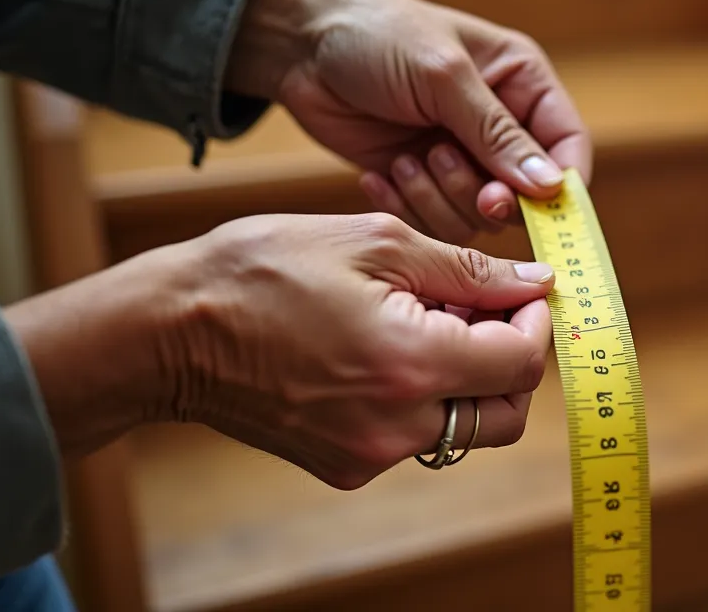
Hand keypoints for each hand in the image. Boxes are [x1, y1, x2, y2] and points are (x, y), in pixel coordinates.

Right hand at [6, 213, 554, 489]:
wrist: (170, 332)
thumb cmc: (263, 270)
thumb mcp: (375, 243)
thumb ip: (467, 268)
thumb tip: (534, 283)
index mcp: (413, 362)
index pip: (522, 364)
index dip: (537, 323)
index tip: (524, 293)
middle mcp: (398, 424)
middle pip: (506, 414)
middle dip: (512, 361)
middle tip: (485, 310)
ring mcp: (370, 453)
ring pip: (462, 428)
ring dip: (466, 377)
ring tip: (423, 320)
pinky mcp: (344, 464)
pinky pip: (413, 437)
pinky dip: (421, 396)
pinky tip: (384, 348)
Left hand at [225, 0, 592, 244]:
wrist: (299, 44)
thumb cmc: (377, 35)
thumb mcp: (443, 77)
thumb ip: (498, 135)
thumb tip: (550, 186)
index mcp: (521, 84)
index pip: (568, 146)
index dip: (561, 185)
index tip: (539, 210)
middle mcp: (497, 126)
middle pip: (523, 194)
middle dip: (484, 193)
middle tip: (447, 167)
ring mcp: (458, 157)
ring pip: (477, 217)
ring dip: (439, 195)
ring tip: (406, 157)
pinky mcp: (420, 180)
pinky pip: (434, 222)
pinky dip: (408, 204)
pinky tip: (382, 172)